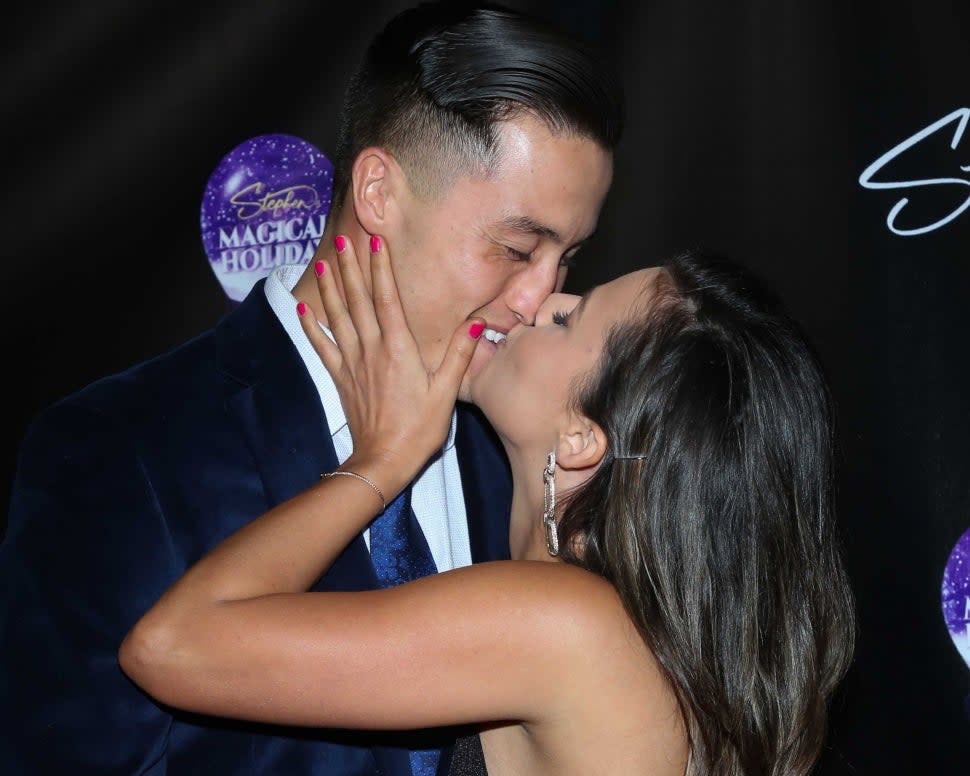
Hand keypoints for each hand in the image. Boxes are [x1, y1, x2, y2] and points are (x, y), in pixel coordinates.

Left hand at [297, 234, 483, 498]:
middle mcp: (372, 350)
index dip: (380, 268)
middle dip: (350, 268)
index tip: (374, 241)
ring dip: (330, 288)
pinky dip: (312, 327)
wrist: (383, 461)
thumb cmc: (419, 429)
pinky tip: (304, 310)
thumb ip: (460, 355)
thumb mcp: (446, 393)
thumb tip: (476, 322)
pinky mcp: (341, 379)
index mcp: (399, 349)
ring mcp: (353, 364)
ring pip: (338, 318)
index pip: (387, 299)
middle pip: (358, 300)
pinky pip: (323, 347)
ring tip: (323, 262)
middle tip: (342, 239)